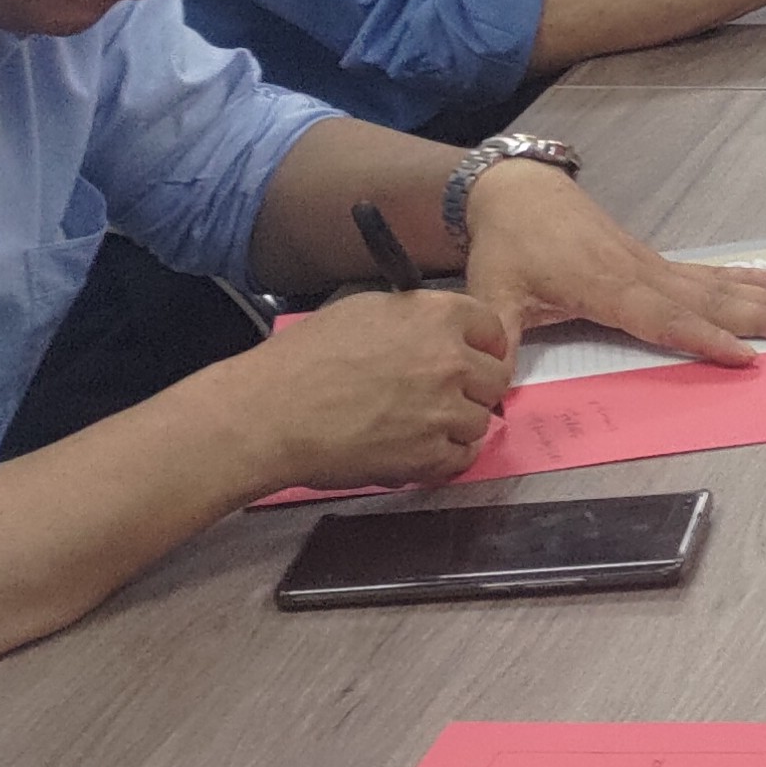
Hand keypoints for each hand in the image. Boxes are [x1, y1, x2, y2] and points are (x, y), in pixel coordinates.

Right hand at [213, 285, 510, 491]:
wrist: (270, 412)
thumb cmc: (304, 358)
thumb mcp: (367, 309)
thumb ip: (416, 315)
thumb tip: (439, 328)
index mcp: (438, 315)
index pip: (492, 328)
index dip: (481, 345)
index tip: (472, 357)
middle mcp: (450, 359)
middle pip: (495, 377)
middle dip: (475, 386)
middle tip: (447, 395)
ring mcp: (443, 409)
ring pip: (480, 419)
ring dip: (458, 423)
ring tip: (421, 425)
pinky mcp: (427, 454)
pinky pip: (462, 457)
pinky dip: (446, 456)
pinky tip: (421, 450)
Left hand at [457, 161, 765, 365]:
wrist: (517, 191)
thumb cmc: (507, 246)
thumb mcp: (492, 293)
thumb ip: (499, 339)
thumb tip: (493, 394)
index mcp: (604, 287)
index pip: (663, 319)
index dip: (705, 338)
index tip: (746, 355)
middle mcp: (638, 273)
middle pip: (707, 299)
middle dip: (758, 315)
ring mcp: (650, 262)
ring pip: (715, 283)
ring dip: (762, 296)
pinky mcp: (652, 258)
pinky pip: (706, 271)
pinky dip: (744, 276)